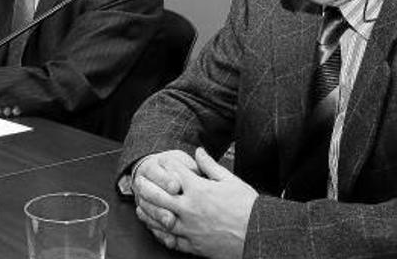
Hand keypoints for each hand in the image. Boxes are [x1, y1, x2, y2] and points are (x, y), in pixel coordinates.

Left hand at [137, 147, 257, 258]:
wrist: (258, 236)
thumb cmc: (248, 208)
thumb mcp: (231, 180)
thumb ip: (210, 165)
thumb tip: (199, 151)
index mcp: (198, 190)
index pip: (174, 172)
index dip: (166, 164)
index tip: (162, 161)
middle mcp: (189, 209)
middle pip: (157, 195)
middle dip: (145, 186)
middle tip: (138, 181)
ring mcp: (189, 228)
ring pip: (158, 218)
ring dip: (146, 209)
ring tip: (139, 204)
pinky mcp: (192, 245)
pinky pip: (169, 239)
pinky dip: (158, 232)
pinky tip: (154, 227)